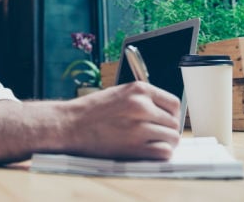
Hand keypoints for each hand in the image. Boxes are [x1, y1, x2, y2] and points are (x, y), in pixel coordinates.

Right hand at [63, 81, 180, 159]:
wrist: (70, 124)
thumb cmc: (91, 110)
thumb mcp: (119, 93)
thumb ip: (142, 100)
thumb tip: (163, 112)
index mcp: (139, 90)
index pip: (173, 103)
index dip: (171, 114)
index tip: (165, 120)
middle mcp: (141, 106)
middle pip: (174, 122)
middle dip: (167, 130)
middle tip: (156, 135)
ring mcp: (139, 127)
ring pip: (172, 138)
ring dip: (165, 143)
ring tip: (152, 143)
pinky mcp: (134, 147)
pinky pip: (164, 152)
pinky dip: (161, 154)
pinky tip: (150, 151)